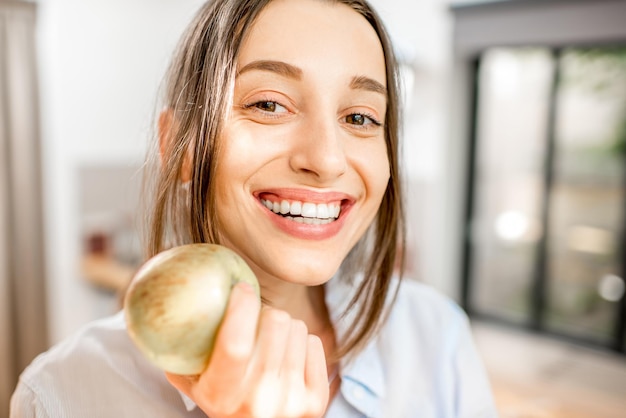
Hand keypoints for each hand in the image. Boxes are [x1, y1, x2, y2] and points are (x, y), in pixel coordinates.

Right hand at [165, 282, 329, 417]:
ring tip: (270, 342)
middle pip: (274, 322)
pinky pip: (314, 342)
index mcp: (221, 396)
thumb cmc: (222, 399)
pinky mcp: (316, 401)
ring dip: (283, 327)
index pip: (235, 344)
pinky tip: (287, 357)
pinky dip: (301, 342)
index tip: (241, 287)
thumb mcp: (192, 381)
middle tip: (256, 318)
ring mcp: (291, 403)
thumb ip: (179, 348)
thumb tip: (164, 298)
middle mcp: (258, 402)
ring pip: (296, 327)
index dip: (241, 307)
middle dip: (264, 311)